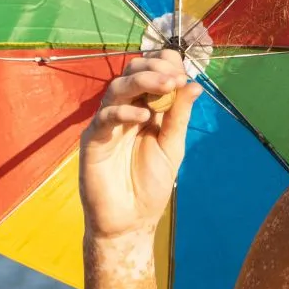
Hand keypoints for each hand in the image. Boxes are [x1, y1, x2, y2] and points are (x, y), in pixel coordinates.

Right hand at [79, 49, 202, 239]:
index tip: (183, 75)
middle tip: (174, 77)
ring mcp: (107, 123)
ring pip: (117, 88)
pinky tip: (143, 117)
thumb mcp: (172, 146)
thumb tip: (195, 85)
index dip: (165, 68)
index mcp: (146, 109)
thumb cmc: (150, 185)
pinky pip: (105, 117)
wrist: (130, 221)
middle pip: (132, 72)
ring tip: (166, 85)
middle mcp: (125, 110)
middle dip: (155, 68)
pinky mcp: (93, 139)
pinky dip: (124, 112)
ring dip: (143, 81)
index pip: (151, 73)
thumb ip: (179, 116)